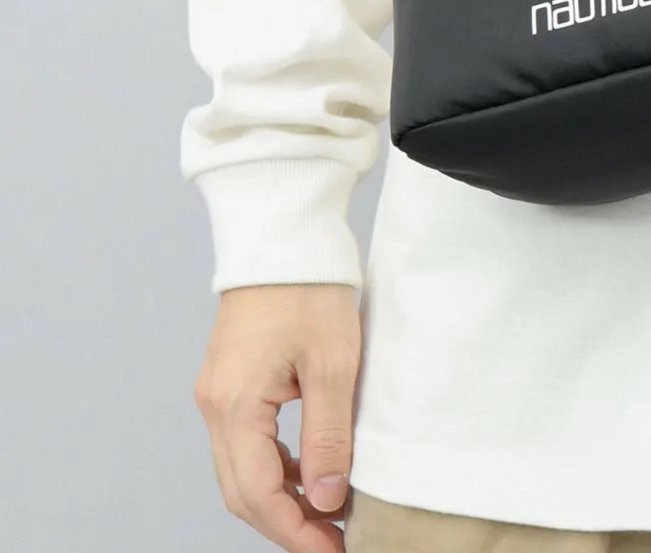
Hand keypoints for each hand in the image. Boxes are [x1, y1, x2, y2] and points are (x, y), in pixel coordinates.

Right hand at [194, 282, 362, 550]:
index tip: (335, 551)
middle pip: (242, 490)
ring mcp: (218, 391)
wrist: (284, 229)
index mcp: (233, 405)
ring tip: (328, 512)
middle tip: (334, 542)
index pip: (259, 495)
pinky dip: (276, 465)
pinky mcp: (231, 377)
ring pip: (242, 468)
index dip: (295, 532)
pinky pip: (246, 440)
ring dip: (281, 497)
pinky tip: (310, 470)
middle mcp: (215, 404)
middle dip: (286, 524)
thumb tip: (326, 501)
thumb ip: (328, 436)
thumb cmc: (310, 285)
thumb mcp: (332, 363)